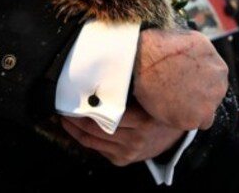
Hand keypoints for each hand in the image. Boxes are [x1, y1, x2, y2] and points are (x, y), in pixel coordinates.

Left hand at [60, 102, 184, 165]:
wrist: (174, 135)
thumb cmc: (158, 111)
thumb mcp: (148, 98)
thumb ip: (126, 91)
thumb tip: (101, 78)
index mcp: (142, 119)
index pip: (105, 115)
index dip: (85, 109)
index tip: (72, 101)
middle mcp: (135, 138)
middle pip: (95, 129)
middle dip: (75, 120)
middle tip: (63, 110)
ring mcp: (129, 152)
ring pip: (93, 142)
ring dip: (76, 131)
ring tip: (67, 120)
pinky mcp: (124, 160)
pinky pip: (99, 150)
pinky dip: (88, 140)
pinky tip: (80, 131)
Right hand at [133, 28, 227, 129]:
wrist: (142, 58)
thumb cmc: (160, 46)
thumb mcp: (191, 40)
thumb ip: (201, 55)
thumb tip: (197, 59)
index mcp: (219, 68)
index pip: (215, 83)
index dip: (200, 84)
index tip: (187, 84)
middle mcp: (219, 86)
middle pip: (211, 99)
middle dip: (197, 97)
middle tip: (178, 93)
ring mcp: (207, 104)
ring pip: (203, 114)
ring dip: (191, 110)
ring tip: (171, 102)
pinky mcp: (193, 119)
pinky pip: (191, 124)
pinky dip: (181, 119)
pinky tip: (168, 109)